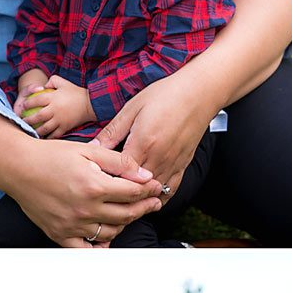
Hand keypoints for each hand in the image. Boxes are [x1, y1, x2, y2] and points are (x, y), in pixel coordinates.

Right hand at [9, 139, 164, 244]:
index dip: (149, 190)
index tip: (156, 187)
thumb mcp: (88, 151)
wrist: (18, 168)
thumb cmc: (52, 156)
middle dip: (144, 207)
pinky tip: (107, 238)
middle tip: (154, 203)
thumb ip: (119, 162)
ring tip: (129, 213)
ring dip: (125, 224)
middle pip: (126, 214)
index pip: (132, 193)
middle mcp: (85, 209)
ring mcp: (72, 225)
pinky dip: (100, 246)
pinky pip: (86, 249)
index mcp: (94, 186)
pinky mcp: (60, 234)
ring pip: (111, 232)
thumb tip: (145, 175)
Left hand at [18, 72, 91, 136]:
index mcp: (53, 98)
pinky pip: (55, 134)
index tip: (23, 106)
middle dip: (28, 119)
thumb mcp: (63, 82)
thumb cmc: (75, 92)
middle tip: (22, 121)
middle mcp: (55, 109)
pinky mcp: (65, 127)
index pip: (36, 100)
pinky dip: (48, 137)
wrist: (91, 104)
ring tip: (31, 131)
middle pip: (38, 116)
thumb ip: (52, 81)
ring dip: (36, 130)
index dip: (28, 103)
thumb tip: (42, 86)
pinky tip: (43, 138)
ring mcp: (60, 120)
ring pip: (45, 128)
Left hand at [98, 67, 208, 197]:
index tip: (94, 181)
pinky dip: (157, 197)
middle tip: (103, 195)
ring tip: (122, 200)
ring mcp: (172, 164)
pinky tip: (146, 197)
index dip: (105, 179)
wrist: (199, 92)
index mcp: (143, 143)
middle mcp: (159, 158)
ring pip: (152, 194)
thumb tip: (92, 147)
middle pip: (135, 188)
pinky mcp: (183, 166)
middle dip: (118, 193)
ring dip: (138, 198)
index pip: (119, 173)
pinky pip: (169, 191)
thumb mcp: (132, 108)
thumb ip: (112, 131)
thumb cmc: (165, 95)